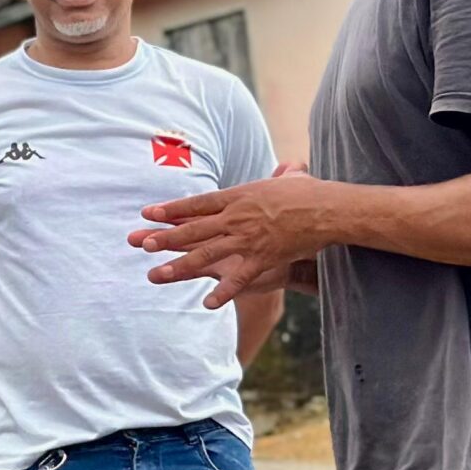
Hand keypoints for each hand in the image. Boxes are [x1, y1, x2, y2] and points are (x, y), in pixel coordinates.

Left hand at [127, 168, 330, 309]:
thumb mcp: (291, 179)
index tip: (147, 212)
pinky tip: (207, 303)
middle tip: (141, 243)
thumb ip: (283, 175)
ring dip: (180, 265)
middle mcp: (236, 217)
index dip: (171, 209)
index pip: (196, 203)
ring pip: (206, 253)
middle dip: (165, 237)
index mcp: (237, 196)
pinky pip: (239, 277)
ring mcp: (248, 238)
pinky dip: (224, 291)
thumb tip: (289, 166)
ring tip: (156, 274)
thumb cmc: (311, 193)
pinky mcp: (263, 257)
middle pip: (193, 228)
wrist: (329, 208)